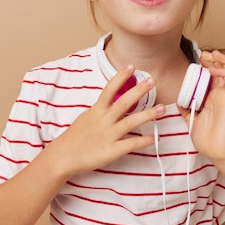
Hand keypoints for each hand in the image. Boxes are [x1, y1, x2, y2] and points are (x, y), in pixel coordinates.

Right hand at [47, 64, 163, 176]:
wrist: (62, 158)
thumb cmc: (75, 137)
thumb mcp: (86, 117)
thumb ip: (101, 109)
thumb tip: (113, 100)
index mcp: (96, 110)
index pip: (109, 89)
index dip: (120, 77)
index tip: (132, 66)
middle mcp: (103, 120)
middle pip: (123, 102)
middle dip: (139, 91)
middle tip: (152, 81)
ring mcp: (108, 135)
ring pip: (131, 122)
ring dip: (148, 115)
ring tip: (162, 108)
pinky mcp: (111, 151)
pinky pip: (130, 144)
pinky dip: (143, 141)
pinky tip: (154, 138)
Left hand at [180, 50, 224, 161]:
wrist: (215, 151)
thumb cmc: (207, 138)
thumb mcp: (192, 119)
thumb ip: (187, 110)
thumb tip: (179, 102)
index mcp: (213, 97)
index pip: (214, 75)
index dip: (208, 64)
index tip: (198, 59)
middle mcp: (221, 94)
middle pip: (223, 69)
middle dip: (214, 58)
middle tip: (203, 54)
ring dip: (222, 60)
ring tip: (212, 55)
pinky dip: (224, 70)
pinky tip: (213, 69)